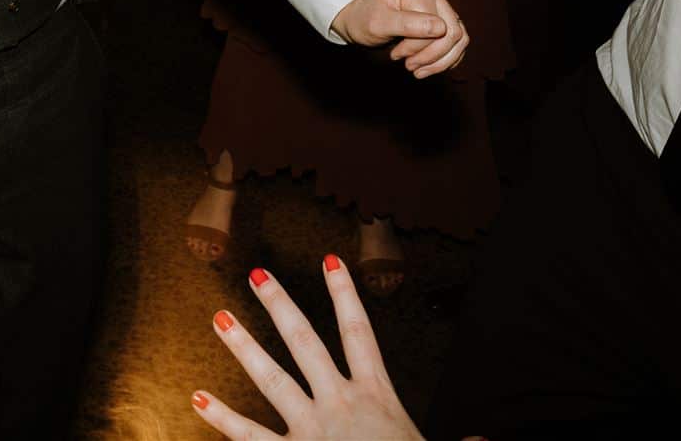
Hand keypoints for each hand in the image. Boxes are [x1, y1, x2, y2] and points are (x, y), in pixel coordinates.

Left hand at [193, 258, 423, 440]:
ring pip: (272, 379)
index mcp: (377, 398)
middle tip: (255, 273)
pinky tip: (197, 398)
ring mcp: (310, 430)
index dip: (346, 293)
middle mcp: (340, 405)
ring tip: (219, 317)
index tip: (331, 257)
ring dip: (243, 348)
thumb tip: (484, 439)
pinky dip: (222, 418)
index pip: (360, 333)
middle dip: (280, 305)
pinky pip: (249, 436)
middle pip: (306, 343)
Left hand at [330, 0, 469, 78]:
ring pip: (459, 39)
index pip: (436, 28)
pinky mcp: (443, 17)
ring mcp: (440, 4)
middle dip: (431, 57)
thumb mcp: (379, 23)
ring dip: (440, 61)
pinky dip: (446, 59)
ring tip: (416, 69)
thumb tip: (441, 28)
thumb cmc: (364, 18)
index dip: (418, 48)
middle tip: (409, 66)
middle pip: (452, 33)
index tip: (396, 55)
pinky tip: (429, 66)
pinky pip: (458, 42)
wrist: (358, 18)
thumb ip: (408, 24)